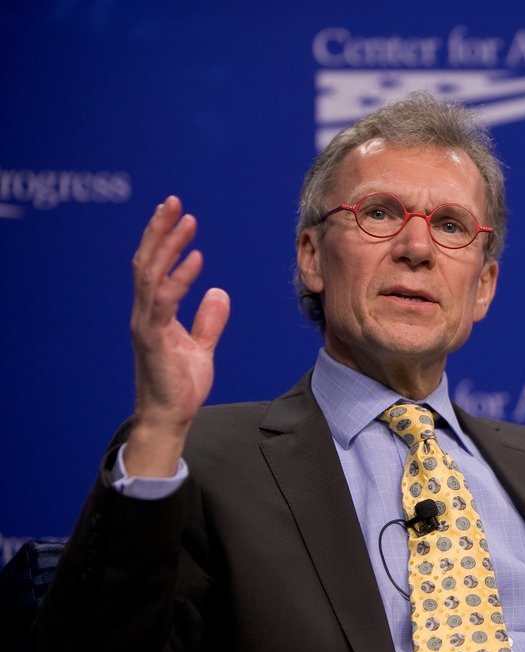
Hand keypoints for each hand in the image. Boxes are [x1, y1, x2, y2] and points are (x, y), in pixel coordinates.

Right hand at [123, 196, 229, 476]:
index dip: (163, 239)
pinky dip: (179, 278)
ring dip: (167, 244)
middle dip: (160, 229)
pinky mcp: (153, 339)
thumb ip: (208, 320)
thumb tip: (218, 292)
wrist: (171, 417)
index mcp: (154, 312)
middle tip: (174, 201)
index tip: (178, 214)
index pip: (153, 266)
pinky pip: (164, 301)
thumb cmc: (181, 385)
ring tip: (185, 220)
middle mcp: (145, 313)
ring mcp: (146, 324)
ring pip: (150, 273)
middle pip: (146, 261)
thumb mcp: (201, 347)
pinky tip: (196, 259)